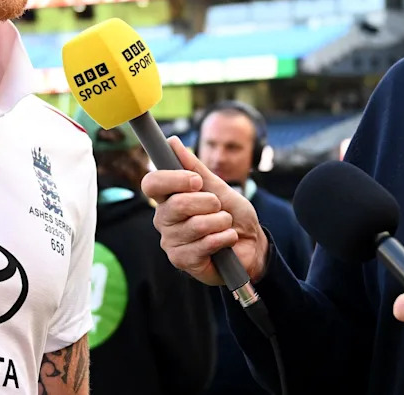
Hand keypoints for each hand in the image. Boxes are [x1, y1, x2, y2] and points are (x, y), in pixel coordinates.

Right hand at [140, 137, 267, 285]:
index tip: (196, 181)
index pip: (152, 184)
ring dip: (220, 222)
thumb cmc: (233, 215)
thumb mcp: (219, 187)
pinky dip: (224, 238)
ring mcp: (171, 241)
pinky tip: (227, 240)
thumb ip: (196, 168)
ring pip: (195, 225)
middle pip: (176, 204)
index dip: (173, 179)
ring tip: (226, 224)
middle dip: (208, 202)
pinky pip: (204, 244)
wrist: (252, 244)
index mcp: (168, 198)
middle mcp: (164, 219)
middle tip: (219, 207)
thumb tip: (172, 142)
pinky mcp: (183, 261)